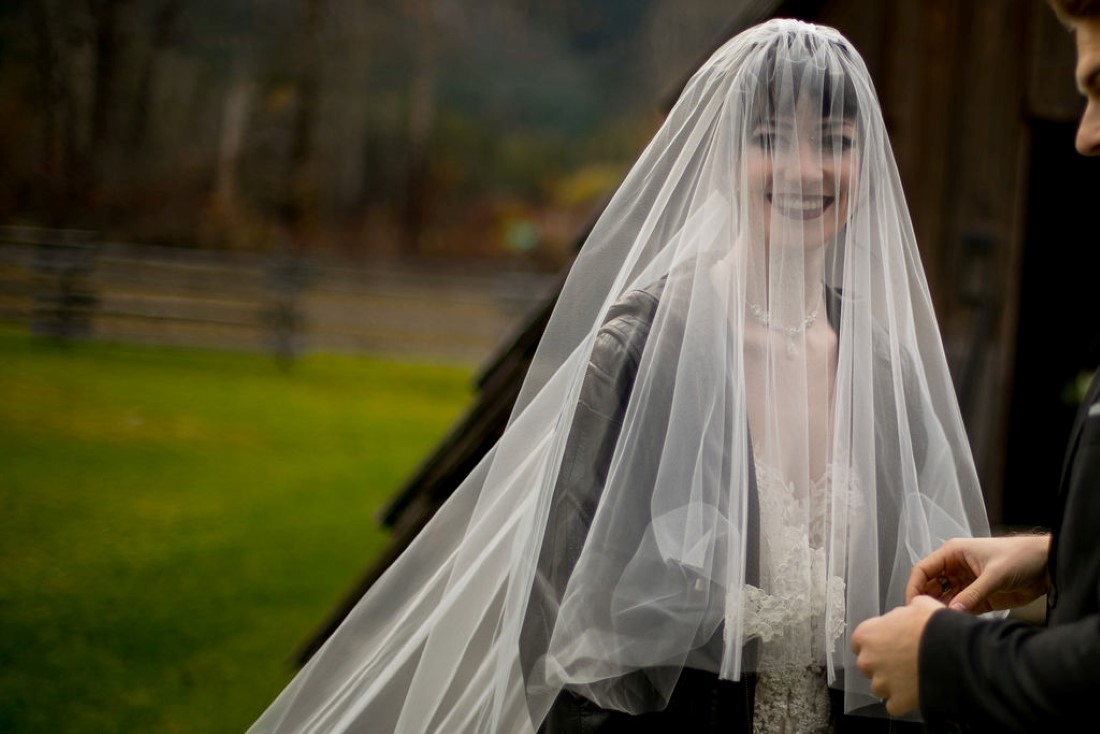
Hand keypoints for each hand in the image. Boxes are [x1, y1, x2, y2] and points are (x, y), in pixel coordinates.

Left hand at [850, 595, 942, 716]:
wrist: (952, 652)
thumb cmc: (933, 626)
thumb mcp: (918, 605)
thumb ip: (903, 613)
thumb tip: (907, 615)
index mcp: (867, 634)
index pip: (860, 642)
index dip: (876, 643)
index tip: (888, 644)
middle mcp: (867, 660)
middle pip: (868, 665)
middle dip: (882, 664)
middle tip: (904, 660)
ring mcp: (881, 683)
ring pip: (880, 686)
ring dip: (892, 683)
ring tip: (913, 676)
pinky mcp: (896, 702)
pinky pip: (894, 705)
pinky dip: (903, 702)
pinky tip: (916, 692)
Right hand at [905, 535, 1050, 613]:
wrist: (1047, 565)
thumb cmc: (1020, 557)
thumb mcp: (994, 575)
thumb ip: (972, 595)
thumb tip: (952, 612)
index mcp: (953, 554)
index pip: (923, 570)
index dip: (914, 587)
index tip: (912, 605)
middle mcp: (956, 568)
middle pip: (930, 586)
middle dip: (927, 601)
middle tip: (927, 618)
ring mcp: (967, 583)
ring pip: (945, 599)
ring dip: (943, 610)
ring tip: (943, 624)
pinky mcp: (979, 597)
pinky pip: (961, 608)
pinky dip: (958, 616)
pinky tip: (957, 624)